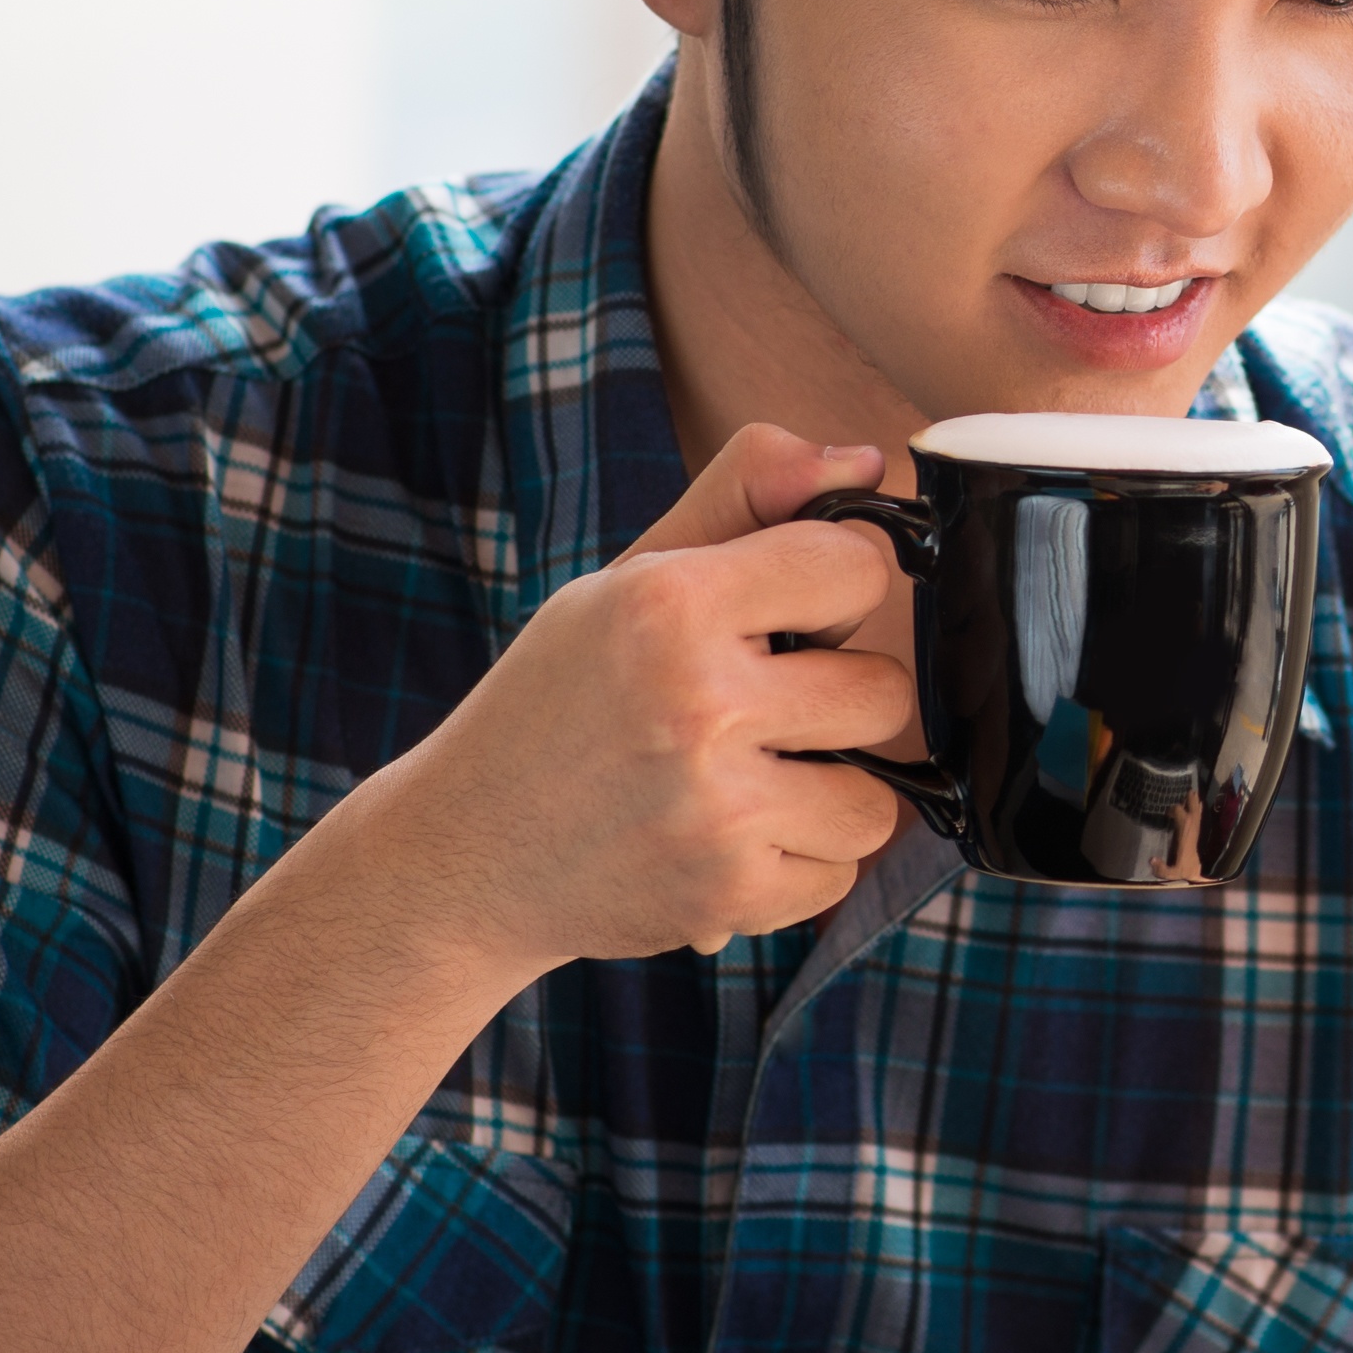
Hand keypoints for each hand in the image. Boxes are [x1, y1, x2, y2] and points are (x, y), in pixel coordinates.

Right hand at [344, 424, 923, 972]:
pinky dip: (793, 863)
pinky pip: (839, 872)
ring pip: (875, 799)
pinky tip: (723, 841)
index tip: (786, 618)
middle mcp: (699, 704)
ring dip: (823, 795)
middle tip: (753, 711)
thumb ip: (744, 498)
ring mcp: (718, 810)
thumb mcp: (628, 581)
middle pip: (885, 691)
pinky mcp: (728, 893)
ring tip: (742, 781)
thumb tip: (867, 459)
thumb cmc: (563, 702)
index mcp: (672, 604)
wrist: (468, 851)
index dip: (832, 592)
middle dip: (833, 701)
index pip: (856, 565)